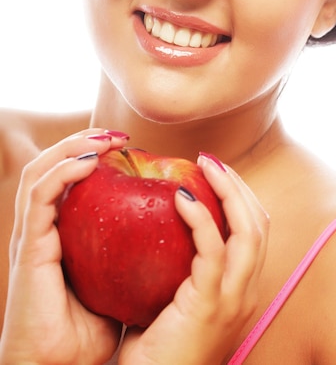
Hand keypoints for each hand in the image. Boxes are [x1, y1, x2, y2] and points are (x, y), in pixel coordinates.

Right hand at [0, 130, 128, 364]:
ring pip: (39, 171)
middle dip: (83, 141)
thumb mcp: (117, 287)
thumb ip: (133, 261)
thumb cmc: (87, 336)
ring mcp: (32, 235)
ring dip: (72, 146)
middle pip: (51, 166)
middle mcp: (42, 229)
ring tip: (105, 138)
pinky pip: (40, 196)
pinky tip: (91, 161)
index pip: (67, 182)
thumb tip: (171, 241)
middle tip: (119, 135)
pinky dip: (63, 171)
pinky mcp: (28, 246)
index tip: (128, 146)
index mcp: (58, 235)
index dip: (92, 156)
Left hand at [119, 154, 269, 364]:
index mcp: (240, 290)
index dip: (240, 197)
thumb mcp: (174, 300)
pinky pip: (212, 250)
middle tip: (209, 161)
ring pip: (248, 231)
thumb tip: (157, 222)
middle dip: (238, 185)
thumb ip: (177, 265)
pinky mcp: (210, 305)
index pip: (255, 232)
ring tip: (203, 166)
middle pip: (259, 223)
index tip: (215, 172)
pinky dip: (201, 217)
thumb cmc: (154, 349)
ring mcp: (233, 300)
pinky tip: (182, 197)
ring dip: (228, 191)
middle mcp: (245, 292)